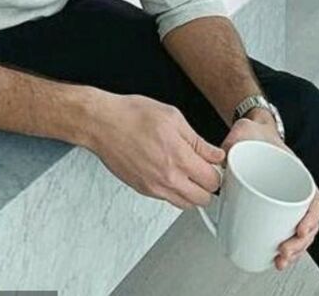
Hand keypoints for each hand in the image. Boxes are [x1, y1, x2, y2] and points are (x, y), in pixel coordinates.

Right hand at [88, 93, 225, 208]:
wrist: (101, 123)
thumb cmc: (131, 115)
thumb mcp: (172, 116)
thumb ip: (197, 140)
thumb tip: (215, 155)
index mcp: (178, 156)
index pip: (213, 180)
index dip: (217, 170)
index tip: (213, 162)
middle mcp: (167, 177)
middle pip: (203, 198)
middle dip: (207, 184)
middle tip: (201, 168)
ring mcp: (154, 187)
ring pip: (186, 204)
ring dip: (191, 191)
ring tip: (186, 172)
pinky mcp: (142, 190)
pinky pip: (167, 200)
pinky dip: (174, 191)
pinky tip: (169, 172)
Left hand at [220, 115, 318, 271]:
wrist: (252, 133)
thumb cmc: (254, 134)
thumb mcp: (245, 130)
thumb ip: (234, 138)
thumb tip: (223, 155)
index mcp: (296, 172)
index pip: (314, 199)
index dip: (311, 218)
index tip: (301, 230)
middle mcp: (295, 189)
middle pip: (308, 223)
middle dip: (298, 244)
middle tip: (283, 252)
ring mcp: (285, 200)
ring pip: (299, 233)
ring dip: (292, 251)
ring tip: (280, 261)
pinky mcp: (272, 208)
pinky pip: (284, 230)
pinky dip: (282, 246)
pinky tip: (275, 257)